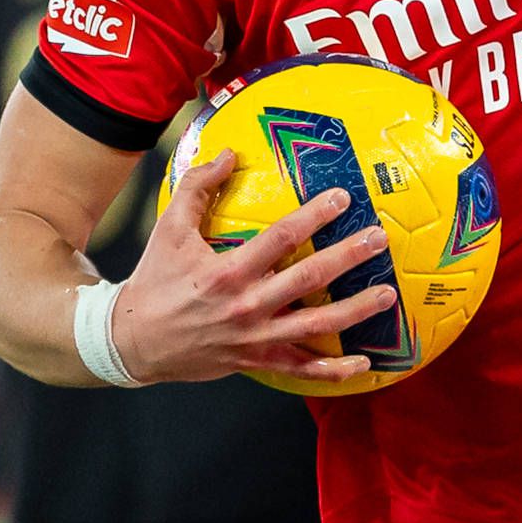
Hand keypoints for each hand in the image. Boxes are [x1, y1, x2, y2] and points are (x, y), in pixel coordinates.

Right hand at [105, 152, 395, 388]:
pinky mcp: (256, 361)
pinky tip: (363, 363)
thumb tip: (229, 153)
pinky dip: (333, 370)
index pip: (280, 238)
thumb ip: (199, 187)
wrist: (133, 340)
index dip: (314, 217)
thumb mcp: (169, 228)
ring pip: (315, 325)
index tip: (342, 198)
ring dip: (355, 309)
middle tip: (379, 238)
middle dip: (348, 256)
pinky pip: (301, 368)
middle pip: (308, 279)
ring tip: (388, 293)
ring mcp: (254, 338)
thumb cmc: (155, 280)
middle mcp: (246, 305)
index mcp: (227, 271)